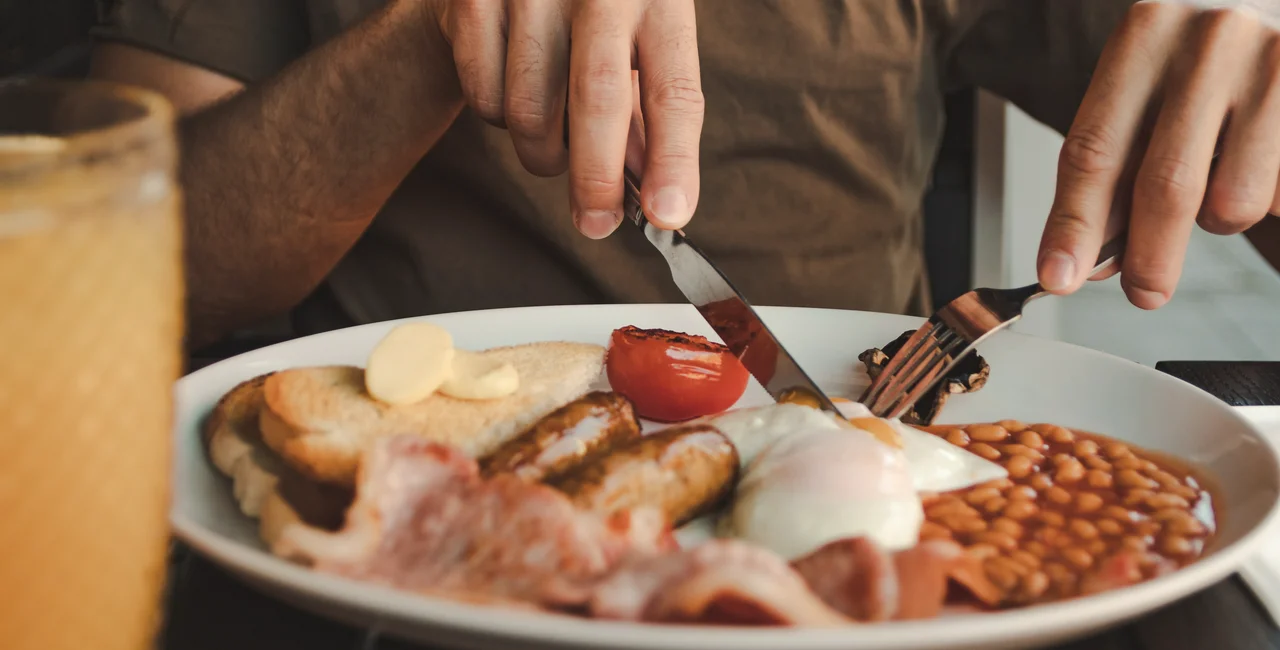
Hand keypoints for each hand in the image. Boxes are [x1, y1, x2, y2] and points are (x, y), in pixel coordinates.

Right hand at [433, 0, 702, 238]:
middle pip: (597, 102)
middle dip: (597, 180)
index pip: (673, 91)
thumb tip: (653, 197)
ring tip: (556, 133)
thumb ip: (645, 114)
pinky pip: (484, 97)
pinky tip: (513, 86)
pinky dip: (498, 116)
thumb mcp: (638, 40)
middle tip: (596, 224)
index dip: (673, 161)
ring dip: (543, 151)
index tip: (667, 215)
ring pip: (529, 113)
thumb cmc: (595, 8)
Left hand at [1038, 1, 1279, 307]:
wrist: (1277, 1)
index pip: (1095, 151)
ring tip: (1221, 184)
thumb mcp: (1147, 85)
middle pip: (1165, 185)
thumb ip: (1118, 161)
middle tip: (1143, 291)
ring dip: (1220, 219)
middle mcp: (1210, 41)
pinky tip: (1262, 160)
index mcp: (1146, 34)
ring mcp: (1274, 63)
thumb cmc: (1204, 50)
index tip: (1059, 276)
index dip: (1074, 225)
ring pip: (1235, 200)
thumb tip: (1093, 255)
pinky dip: (1267, 199)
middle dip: (1149, 258)